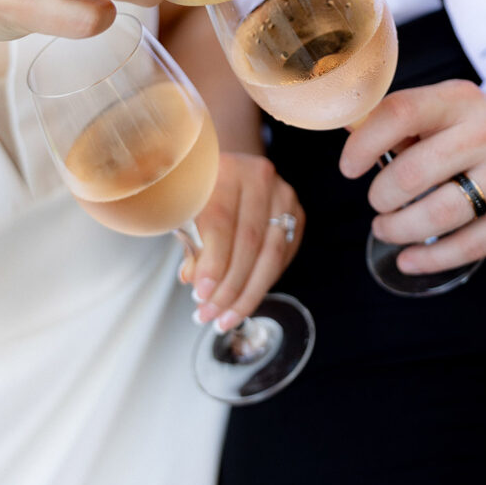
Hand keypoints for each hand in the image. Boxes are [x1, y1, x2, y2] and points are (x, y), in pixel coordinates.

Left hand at [179, 153, 303, 331]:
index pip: (221, 221)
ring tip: (226, 317)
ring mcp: (283, 193)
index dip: (212, 262)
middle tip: (210, 314)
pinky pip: (282, 256)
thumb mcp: (187, 209)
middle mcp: (259, 176)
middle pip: (249, 241)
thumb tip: (192, 279)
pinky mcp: (297, 211)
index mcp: (225, 168)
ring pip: (270, 254)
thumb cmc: (202, 190)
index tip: (201, 294)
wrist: (229, 166)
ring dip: (248, 293)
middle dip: (229, 287)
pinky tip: (245, 299)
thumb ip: (190, 242)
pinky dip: (263, 282)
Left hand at [339, 79, 485, 273]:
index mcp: (459, 97)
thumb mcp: (440, 110)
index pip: (401, 113)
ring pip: (439, 212)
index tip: (349, 169)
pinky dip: (432, 257)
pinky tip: (410, 258)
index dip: (365, 144)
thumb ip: (394, 121)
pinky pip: (471, 244)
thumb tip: (346, 127)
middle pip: (414, 172)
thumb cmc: (472, 130)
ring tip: (385, 228)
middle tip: (377, 202)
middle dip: (382, 195)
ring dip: (400, 228)